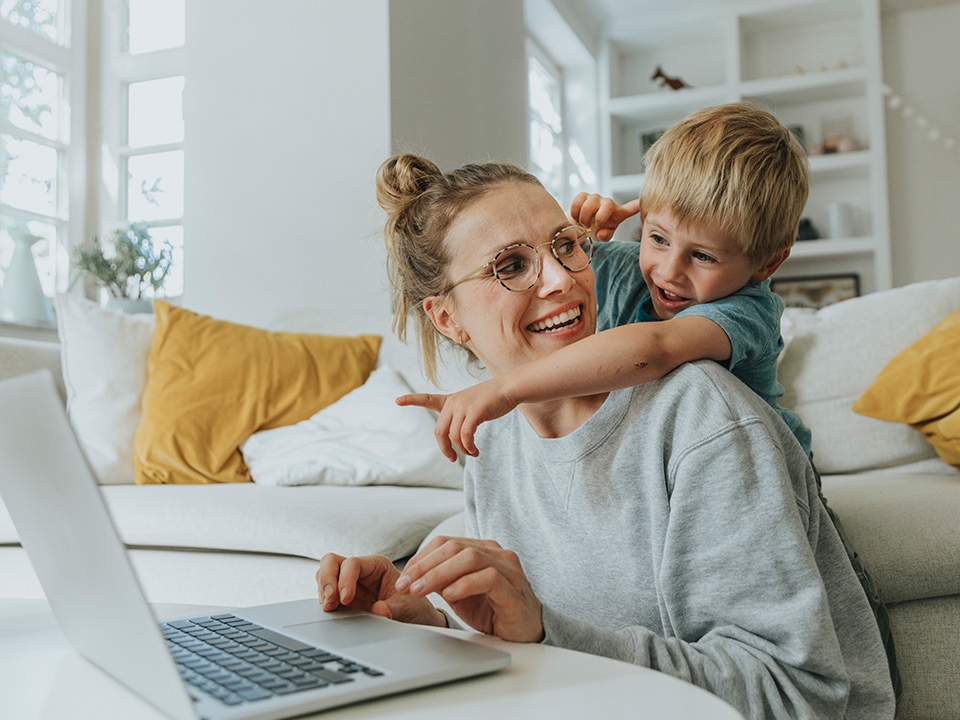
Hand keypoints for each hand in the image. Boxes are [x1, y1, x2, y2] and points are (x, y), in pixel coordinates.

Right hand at [316, 553, 445, 626]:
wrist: (414, 621)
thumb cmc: (413, 608)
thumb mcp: (406, 608)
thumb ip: (393, 609)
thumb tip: (378, 611)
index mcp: (377, 565)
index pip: (352, 563)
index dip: (345, 579)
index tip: (346, 599)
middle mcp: (360, 571)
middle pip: (331, 562)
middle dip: (327, 579)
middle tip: (330, 601)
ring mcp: (348, 583)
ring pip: (324, 574)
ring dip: (323, 590)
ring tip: (330, 607)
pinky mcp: (342, 597)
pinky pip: (325, 592)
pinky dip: (324, 600)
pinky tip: (331, 611)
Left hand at [396, 536, 543, 642]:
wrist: (524, 631)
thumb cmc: (492, 608)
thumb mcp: (459, 591)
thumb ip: (440, 578)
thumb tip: (410, 575)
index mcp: (482, 549)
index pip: (446, 543)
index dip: (421, 558)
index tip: (403, 577)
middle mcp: (496, 553)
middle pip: (455, 547)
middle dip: (425, 566)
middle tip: (406, 585)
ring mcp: (508, 569)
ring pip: (470, 558)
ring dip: (439, 574)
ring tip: (420, 590)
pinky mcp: (514, 590)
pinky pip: (489, 578)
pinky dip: (465, 584)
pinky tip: (449, 595)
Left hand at [397, 379, 517, 460]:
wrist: (508, 388)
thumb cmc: (492, 399)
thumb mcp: (472, 406)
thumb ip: (461, 420)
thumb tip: (458, 442)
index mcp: (451, 400)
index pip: (428, 399)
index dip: (412, 400)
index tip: (397, 400)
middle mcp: (453, 403)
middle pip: (440, 432)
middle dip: (445, 449)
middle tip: (452, 458)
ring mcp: (462, 407)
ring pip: (454, 437)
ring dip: (462, 450)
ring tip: (473, 452)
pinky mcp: (474, 413)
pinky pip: (465, 436)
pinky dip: (469, 447)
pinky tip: (475, 450)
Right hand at [569, 193, 639, 240]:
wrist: (578, 226)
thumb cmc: (594, 230)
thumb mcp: (601, 236)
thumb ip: (605, 236)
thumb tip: (602, 233)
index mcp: (617, 214)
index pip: (629, 209)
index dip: (635, 206)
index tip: (641, 203)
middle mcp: (607, 203)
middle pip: (608, 205)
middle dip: (599, 217)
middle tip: (592, 226)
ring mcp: (595, 198)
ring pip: (589, 204)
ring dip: (584, 218)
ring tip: (584, 224)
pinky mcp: (583, 195)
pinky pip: (578, 202)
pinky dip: (575, 213)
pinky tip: (577, 218)